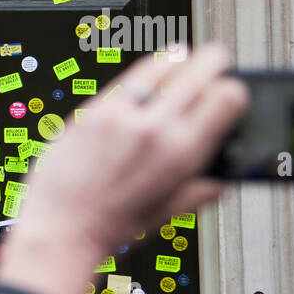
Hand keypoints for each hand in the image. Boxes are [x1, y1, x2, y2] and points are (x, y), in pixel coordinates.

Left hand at [2, 45, 246, 293]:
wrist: (60, 231)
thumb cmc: (110, 228)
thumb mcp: (166, 213)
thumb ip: (198, 191)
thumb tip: (221, 179)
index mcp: (182, 154)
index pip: (228, 96)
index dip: (233, 90)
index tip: (230, 91)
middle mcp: (155, 129)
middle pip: (200, 70)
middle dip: (213, 63)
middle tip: (215, 61)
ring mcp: (121, 117)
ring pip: (164, 64)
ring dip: (178, 61)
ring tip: (182, 61)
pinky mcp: (91, 112)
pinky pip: (127, 79)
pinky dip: (143, 74)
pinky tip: (147, 76)